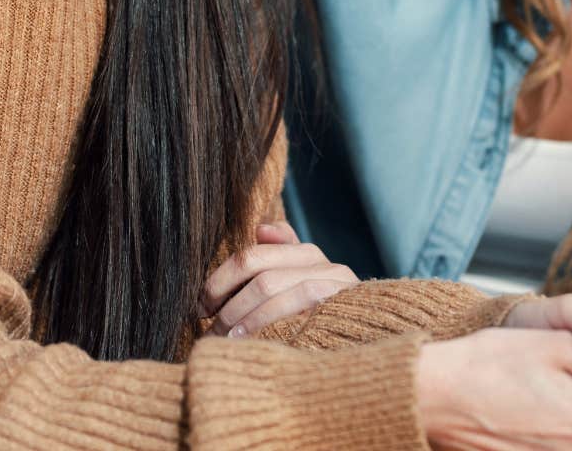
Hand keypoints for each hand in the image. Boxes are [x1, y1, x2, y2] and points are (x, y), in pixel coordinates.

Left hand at [200, 222, 358, 337]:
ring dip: (245, 319)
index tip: (202, 305)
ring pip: (276, 292)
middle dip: (230, 304)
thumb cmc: (321, 309)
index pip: (252, 257)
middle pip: (263, 277)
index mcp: (306, 253)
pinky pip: (299, 313)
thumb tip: (260, 228)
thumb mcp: (299, 278)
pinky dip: (269, 328)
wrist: (369, 335)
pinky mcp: (343, 311)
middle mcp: (324, 265)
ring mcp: (336, 288)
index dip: (220, 280)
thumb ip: (280, 252)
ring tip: (226, 339)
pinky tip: (252, 344)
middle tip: (210, 327)